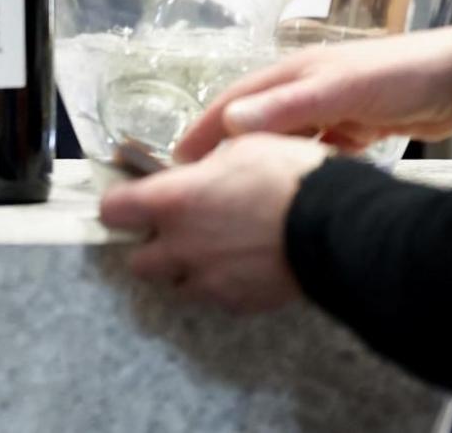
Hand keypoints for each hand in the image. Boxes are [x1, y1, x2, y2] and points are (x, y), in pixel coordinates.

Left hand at [99, 135, 329, 311]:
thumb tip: (200, 173)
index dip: (119, 205)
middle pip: (138, 261)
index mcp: (173, 201)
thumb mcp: (243, 147)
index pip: (113, 210)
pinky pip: (215, 298)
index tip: (129, 201)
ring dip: (185, 270)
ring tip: (212, 251)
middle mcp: (181, 246)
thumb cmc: (290, 176)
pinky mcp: (238, 304)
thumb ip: (207, 167)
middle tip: (175, 230)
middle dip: (150, 247)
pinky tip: (242, 267)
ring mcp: (209, 281)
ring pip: (176, 285)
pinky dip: (221, 286)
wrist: (338, 227)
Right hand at [174, 24, 451, 162]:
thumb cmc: (400, 75)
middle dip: (229, 150)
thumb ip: (288, 107)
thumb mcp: (339, 90)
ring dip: (269, 160)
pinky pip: (321, 150)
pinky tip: (304, 188)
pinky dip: (308, 166)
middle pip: (256, 121)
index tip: (178, 161)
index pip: (234, 101)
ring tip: (247, 193)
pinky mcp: (360, 127)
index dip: (204, 128)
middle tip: (206, 185)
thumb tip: (229, 121)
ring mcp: (333, 107)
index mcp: (293, 74)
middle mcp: (307, 88)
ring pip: (288, 139)